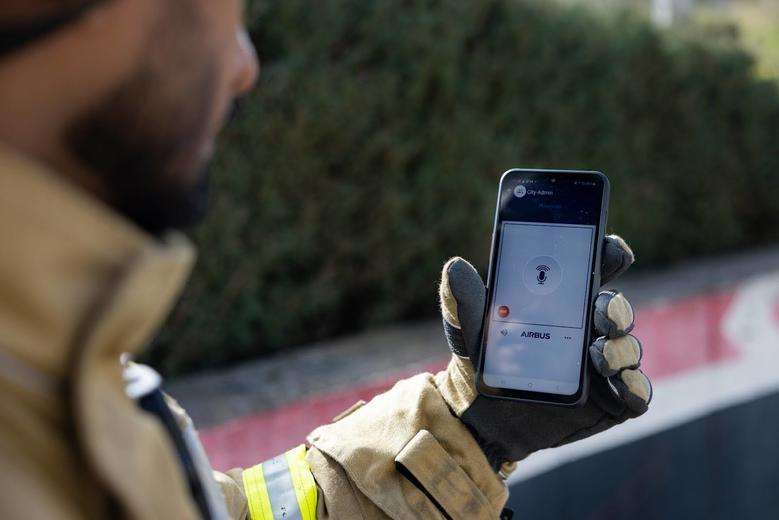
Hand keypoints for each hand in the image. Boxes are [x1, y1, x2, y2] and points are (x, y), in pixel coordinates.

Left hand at [436, 235, 651, 469]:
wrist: (482, 415)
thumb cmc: (484, 361)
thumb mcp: (469, 329)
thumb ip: (464, 300)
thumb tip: (455, 267)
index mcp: (565, 302)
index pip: (596, 269)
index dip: (608, 254)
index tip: (607, 248)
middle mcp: (591, 328)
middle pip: (616, 308)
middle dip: (614, 307)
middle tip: (600, 313)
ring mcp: (604, 364)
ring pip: (628, 346)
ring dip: (620, 347)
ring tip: (598, 354)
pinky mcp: (611, 400)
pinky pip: (636, 391)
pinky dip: (635, 386)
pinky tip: (621, 383)